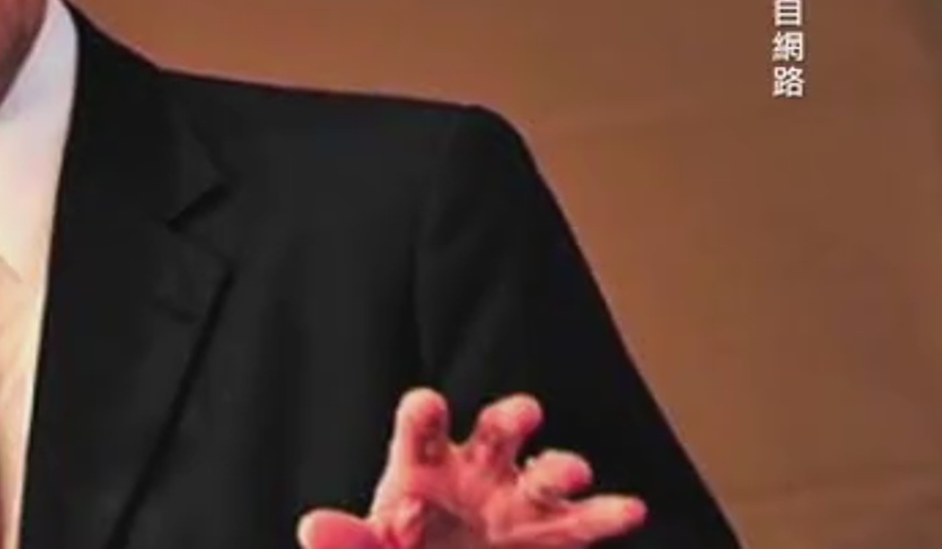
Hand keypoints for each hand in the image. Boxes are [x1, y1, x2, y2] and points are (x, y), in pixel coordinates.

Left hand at [295, 389, 646, 548]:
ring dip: (560, 466)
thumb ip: (347, 541)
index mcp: (421, 462)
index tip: (426, 405)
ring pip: (545, 470)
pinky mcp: (553, 532)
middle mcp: (475, 467)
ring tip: (572, 469)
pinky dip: (606, 515)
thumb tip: (312, 524)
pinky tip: (629, 509)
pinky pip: (584, 521)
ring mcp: (518, 497)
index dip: (424, 416)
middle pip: (492, 432)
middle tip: (523, 411)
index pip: (420, 428)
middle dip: (508, 419)